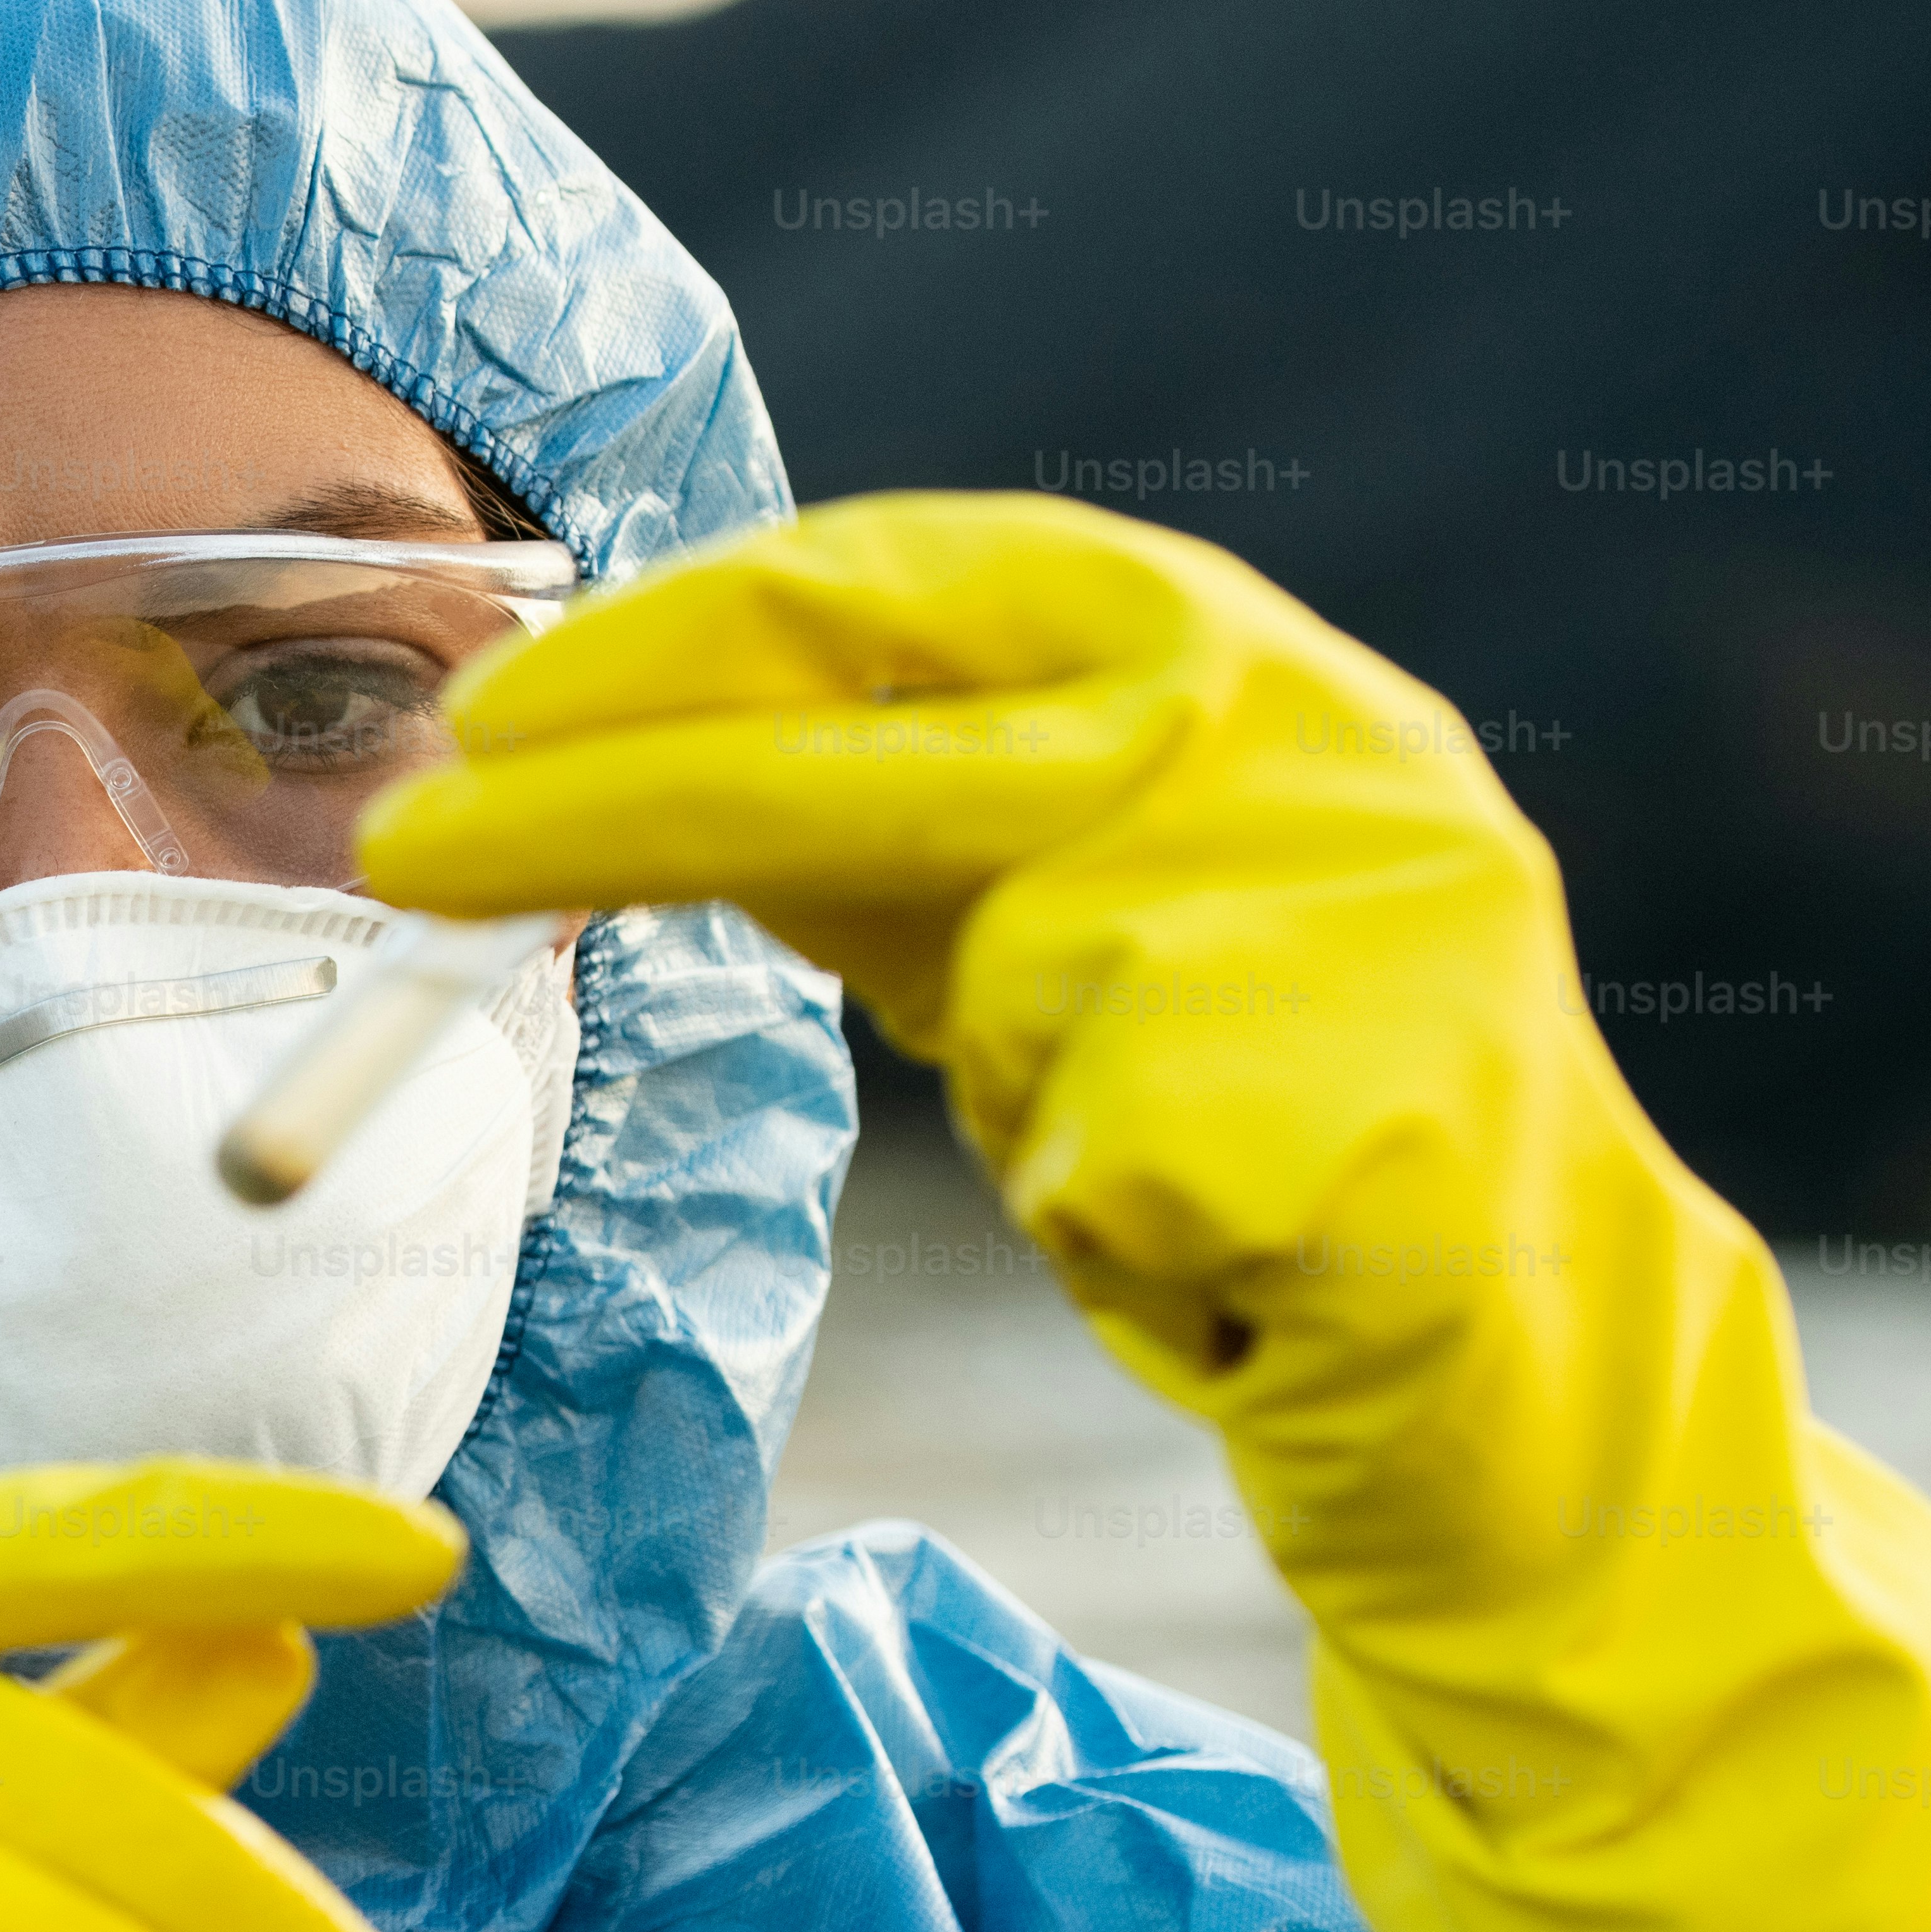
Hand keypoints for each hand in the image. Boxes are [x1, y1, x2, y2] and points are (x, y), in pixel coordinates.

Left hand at [362, 492, 1930, 1931]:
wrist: (1525, 1359)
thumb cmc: (1241, 1111)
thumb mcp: (1046, 911)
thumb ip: (882, 810)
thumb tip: (596, 743)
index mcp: (1229, 654)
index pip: (910, 572)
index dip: (684, 631)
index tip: (494, 706)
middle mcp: (1318, 735)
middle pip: (883, 750)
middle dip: (615, 805)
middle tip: (405, 857)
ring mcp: (1371, 908)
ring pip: (1010, 993)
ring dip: (1027, 1094)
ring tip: (1154, 1144)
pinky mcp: (1381, 1106)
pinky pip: (1100, 1169)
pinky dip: (1118, 1227)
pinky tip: (1228, 1248)